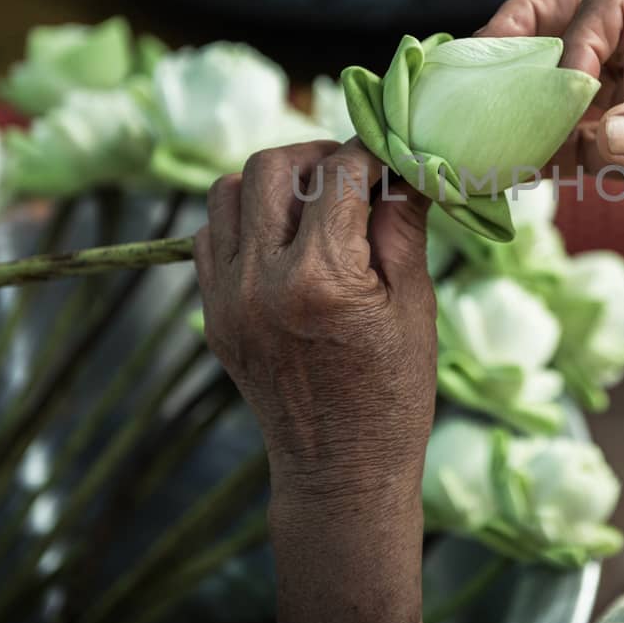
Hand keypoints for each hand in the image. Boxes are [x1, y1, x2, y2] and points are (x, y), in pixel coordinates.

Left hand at [193, 140, 437, 502]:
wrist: (339, 470)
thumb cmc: (393, 391)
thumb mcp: (413, 304)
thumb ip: (401, 225)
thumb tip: (406, 163)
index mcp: (321, 277)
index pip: (339, 173)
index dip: (371, 152)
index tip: (392, 154)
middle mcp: (261, 280)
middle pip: (271, 166)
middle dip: (316, 156)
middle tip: (351, 173)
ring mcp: (226, 298)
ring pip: (227, 192)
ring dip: (273, 184)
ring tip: (314, 204)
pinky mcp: (211, 314)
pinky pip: (210, 236)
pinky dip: (244, 222)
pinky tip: (284, 241)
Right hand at [479, 0, 623, 259]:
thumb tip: (605, 132)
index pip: (610, 8)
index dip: (577, 42)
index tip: (566, 94)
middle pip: (570, 20)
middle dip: (520, 34)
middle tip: (475, 63)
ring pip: (559, 81)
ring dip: (519, 98)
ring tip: (479, 124)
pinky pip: (567, 138)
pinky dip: (535, 152)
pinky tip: (509, 171)